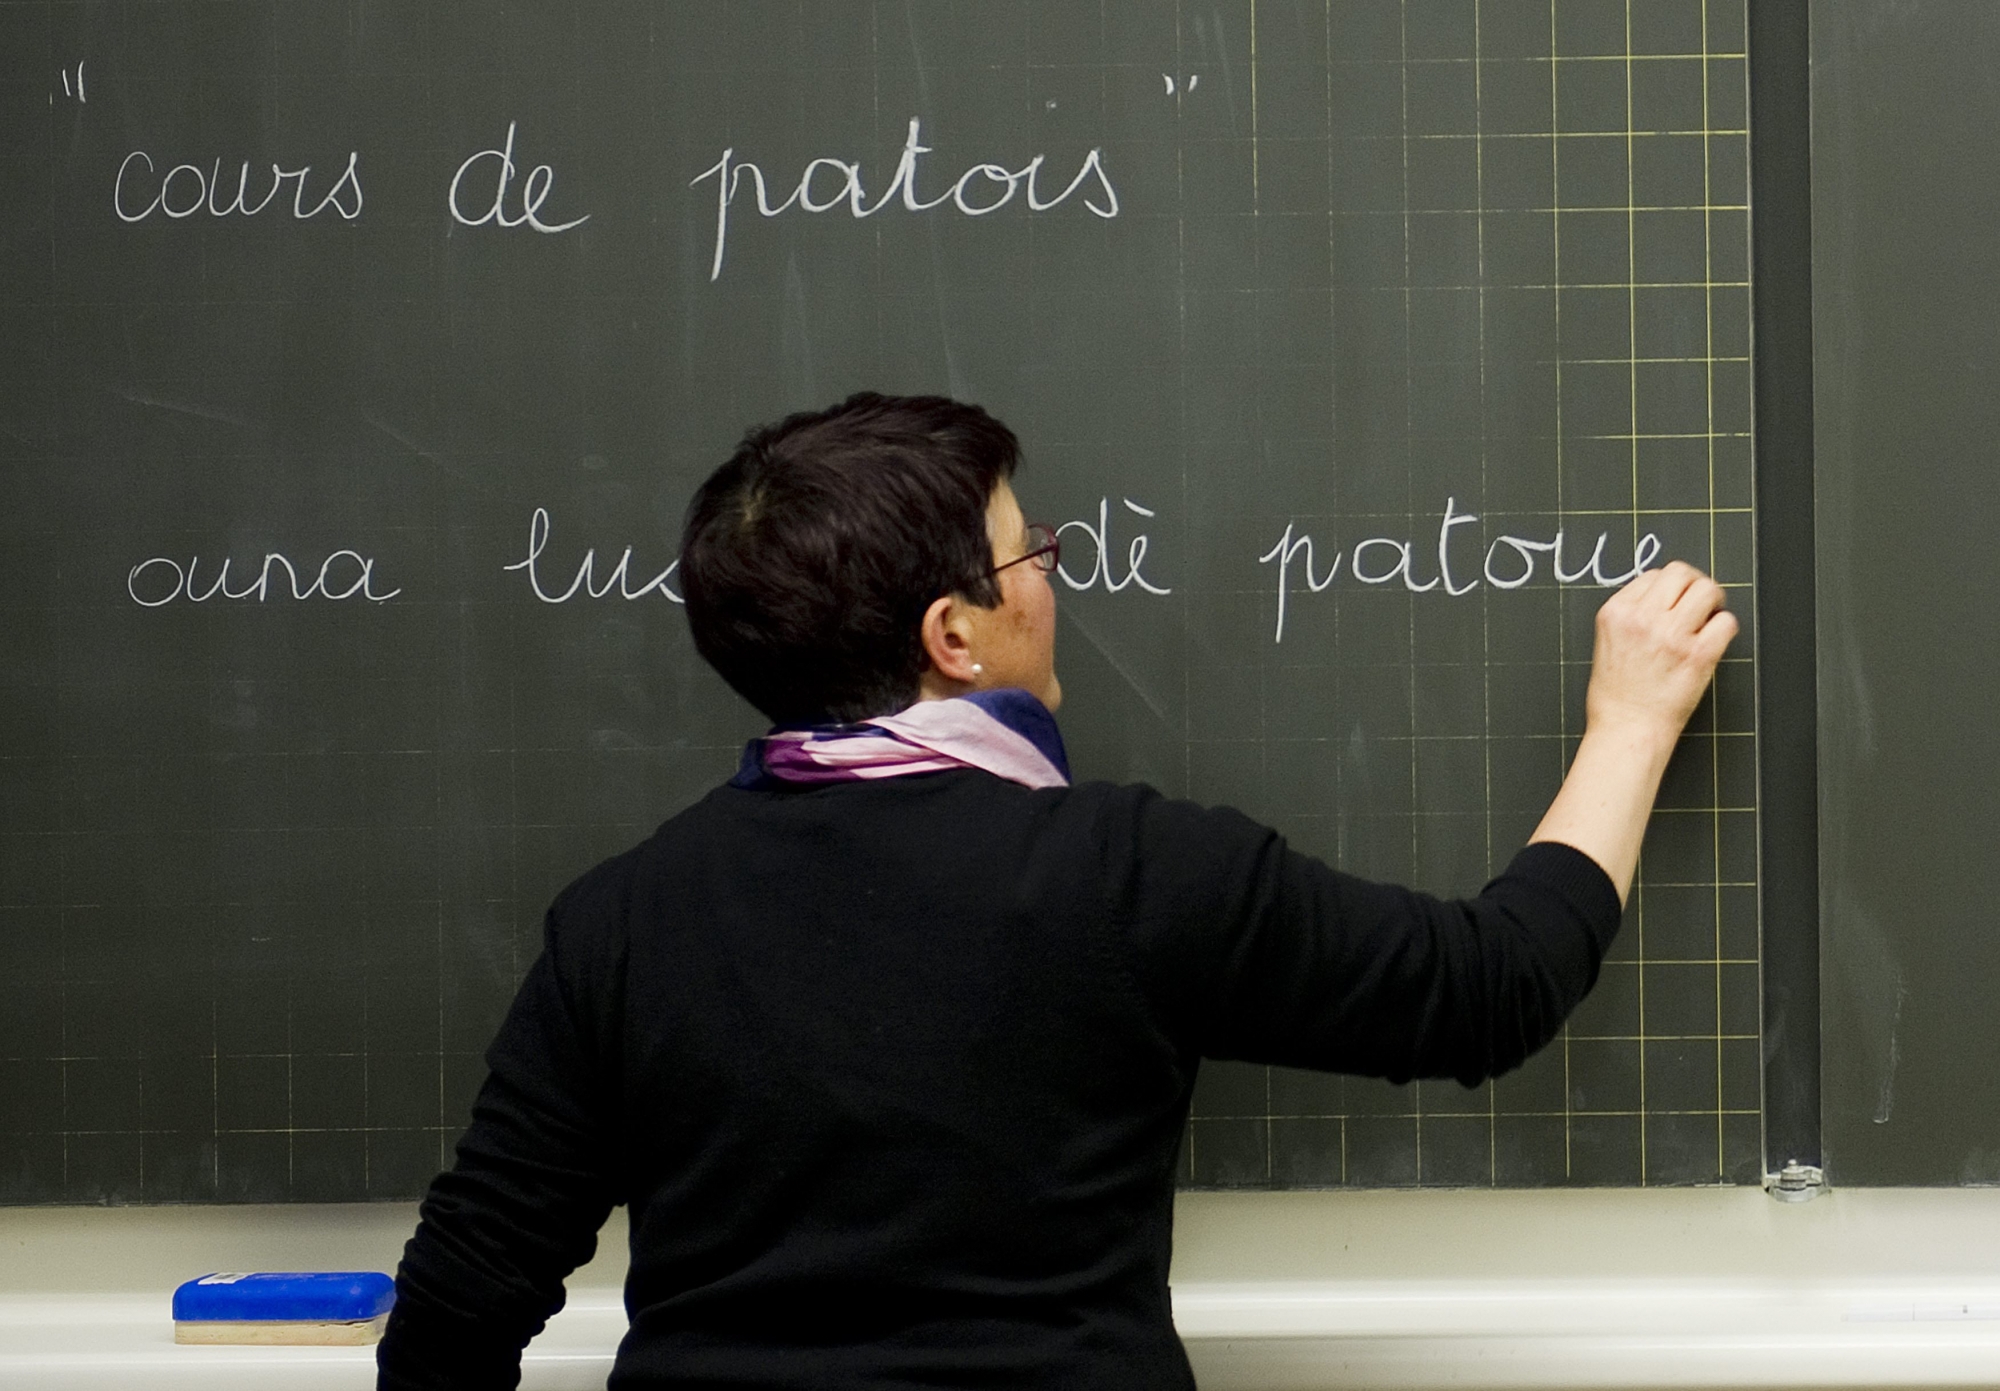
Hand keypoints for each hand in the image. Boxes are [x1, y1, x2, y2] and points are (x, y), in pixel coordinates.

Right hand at [1584, 561, 1738, 744]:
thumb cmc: (1616, 696)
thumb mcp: (1607, 643)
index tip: (1672, 604)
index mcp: (1616, 613)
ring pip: (1707, 590)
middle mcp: (1643, 619)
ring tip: (1708, 619)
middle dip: (1693, 585)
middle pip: (1680, 573)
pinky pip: (1726, 622)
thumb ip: (1632, 616)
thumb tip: (1664, 598)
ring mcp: (1672, 636)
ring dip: (1712, 602)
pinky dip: (1724, 629)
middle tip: (1698, 604)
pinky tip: (1713, 641)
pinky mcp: (1698, 655)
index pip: (1652, 575)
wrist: (1627, 729)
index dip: (1667, 589)